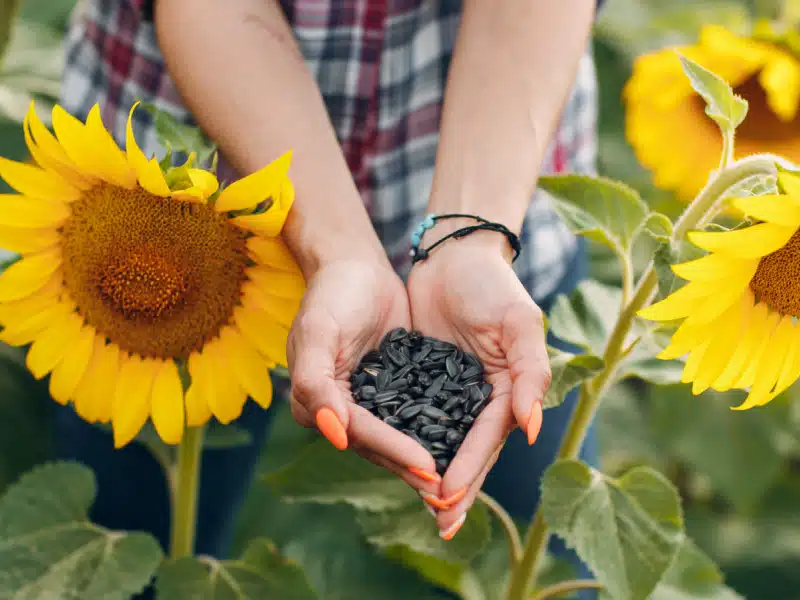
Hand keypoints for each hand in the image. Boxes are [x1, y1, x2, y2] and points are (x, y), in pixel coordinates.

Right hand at [287, 258, 441, 493]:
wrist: (355, 265)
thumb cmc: (333, 293)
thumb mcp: (318, 331)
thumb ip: (315, 383)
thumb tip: (332, 433)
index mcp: (315, 401)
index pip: (359, 432)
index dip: (393, 450)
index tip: (428, 468)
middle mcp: (340, 409)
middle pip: (379, 444)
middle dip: (413, 467)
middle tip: (449, 491)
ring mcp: (367, 400)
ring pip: (399, 436)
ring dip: (426, 458)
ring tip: (459, 480)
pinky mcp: (392, 388)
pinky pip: (414, 415)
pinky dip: (434, 431)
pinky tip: (464, 444)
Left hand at [407, 230, 549, 536]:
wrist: (453, 255)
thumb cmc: (491, 284)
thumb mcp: (518, 323)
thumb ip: (530, 373)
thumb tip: (533, 429)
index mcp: (507, 388)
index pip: (488, 436)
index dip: (471, 467)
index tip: (450, 497)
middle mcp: (480, 396)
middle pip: (467, 449)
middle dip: (456, 488)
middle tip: (441, 525)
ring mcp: (450, 390)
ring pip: (441, 441)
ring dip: (431, 474)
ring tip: (422, 508)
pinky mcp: (422, 378)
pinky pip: (414, 415)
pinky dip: (406, 440)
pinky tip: (392, 462)